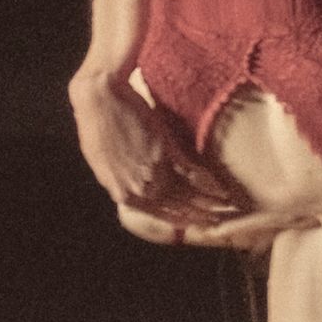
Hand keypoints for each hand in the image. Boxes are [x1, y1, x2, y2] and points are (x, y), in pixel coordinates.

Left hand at [67, 69, 245, 234]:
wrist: (99, 98)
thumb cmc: (95, 124)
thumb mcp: (103, 162)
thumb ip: (121, 179)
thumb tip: (134, 186)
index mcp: (122, 193)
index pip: (157, 215)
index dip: (179, 220)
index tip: (196, 223)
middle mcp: (139, 187)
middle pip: (176, 209)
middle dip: (199, 216)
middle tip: (218, 220)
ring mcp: (152, 170)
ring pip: (187, 194)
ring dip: (209, 202)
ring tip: (226, 206)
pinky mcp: (165, 151)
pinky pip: (191, 173)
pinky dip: (208, 181)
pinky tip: (222, 187)